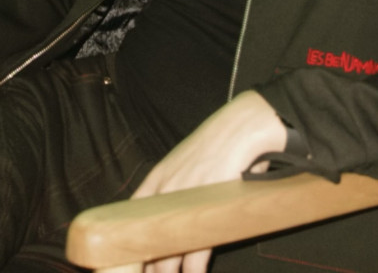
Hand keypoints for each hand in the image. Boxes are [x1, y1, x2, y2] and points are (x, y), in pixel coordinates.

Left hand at [132, 90, 286, 272]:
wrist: (241, 127)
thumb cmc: (220, 138)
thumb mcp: (188, 154)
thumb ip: (179, 176)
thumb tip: (181, 197)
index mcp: (157, 177)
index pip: (128, 217)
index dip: (129, 240)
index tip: (133, 255)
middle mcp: (163, 193)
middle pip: (147, 242)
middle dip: (150, 263)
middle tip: (155, 271)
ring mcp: (182, 205)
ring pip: (167, 255)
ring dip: (169, 272)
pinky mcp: (205, 214)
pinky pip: (194, 254)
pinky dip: (194, 270)